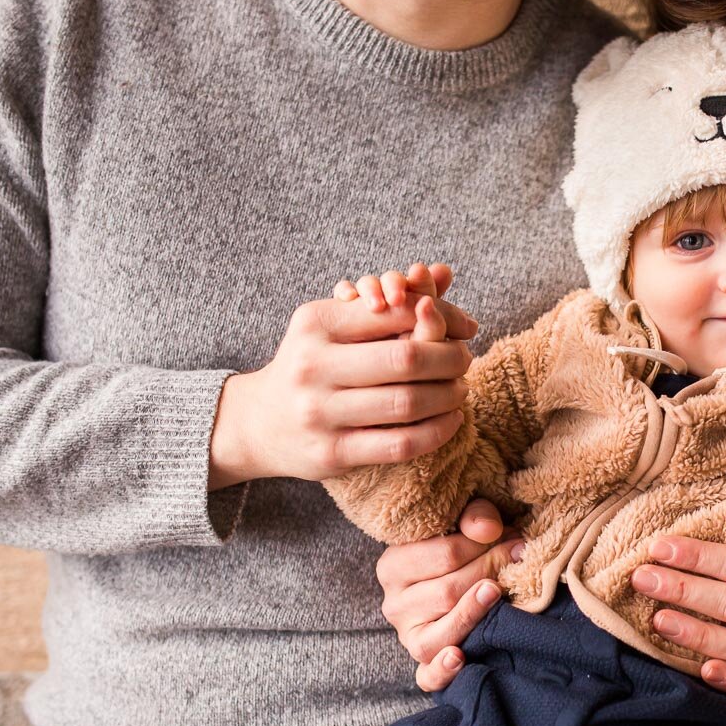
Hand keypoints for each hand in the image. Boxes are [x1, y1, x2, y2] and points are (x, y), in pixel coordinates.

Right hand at [208, 263, 475, 487]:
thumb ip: (389, 301)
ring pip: (407, 403)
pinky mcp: (332, 453)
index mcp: (316, 323)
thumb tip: (445, 271)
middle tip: (466, 359)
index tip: (466, 326)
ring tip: (460, 388)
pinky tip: (451, 420)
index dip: (442, 316)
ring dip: (448, 395)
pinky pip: (400, 444)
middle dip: (451, 358)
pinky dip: (437, 432)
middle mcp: (313, 365)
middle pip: (407, 358)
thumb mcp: (337, 324)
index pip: (397, 310)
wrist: (259, 422)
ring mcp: (320, 413)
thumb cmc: (314, 363)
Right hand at [376, 497, 519, 690]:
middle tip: (518, 555)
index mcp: (393, 567)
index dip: (482, 545)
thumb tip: (488, 530)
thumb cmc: (459, 549)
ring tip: (496, 592)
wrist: (454, 581)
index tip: (511, 535)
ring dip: (470, 614)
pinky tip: (459, 657)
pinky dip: (442, 671)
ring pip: (438, 634)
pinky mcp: (423, 664)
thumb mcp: (462, 523)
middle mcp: (394, 605)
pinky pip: (428, 677)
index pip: (443, 556)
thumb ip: (474, 517)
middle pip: (446, 592)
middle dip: (487, 572)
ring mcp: (408, 638)